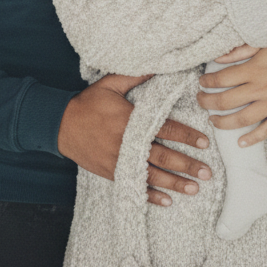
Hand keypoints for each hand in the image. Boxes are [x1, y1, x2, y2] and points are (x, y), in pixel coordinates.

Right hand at [57, 75, 212, 202]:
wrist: (59, 125)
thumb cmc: (87, 104)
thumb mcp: (109, 84)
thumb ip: (134, 76)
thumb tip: (157, 65)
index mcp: (130, 120)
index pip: (165, 129)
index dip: (186, 136)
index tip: (203, 143)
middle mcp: (127, 143)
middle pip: (163, 156)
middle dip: (187, 165)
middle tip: (206, 171)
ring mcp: (119, 161)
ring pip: (152, 175)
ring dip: (175, 183)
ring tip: (194, 188)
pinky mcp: (111, 172)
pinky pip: (135, 186)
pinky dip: (151, 196)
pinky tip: (167, 201)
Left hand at [197, 33, 266, 145]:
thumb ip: (241, 50)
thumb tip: (217, 58)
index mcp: (254, 68)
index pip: (220, 79)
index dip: (206, 82)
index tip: (200, 82)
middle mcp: (261, 88)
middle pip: (225, 101)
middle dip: (207, 103)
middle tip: (200, 101)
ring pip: (241, 119)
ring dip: (223, 123)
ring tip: (212, 120)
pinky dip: (253, 139)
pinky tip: (241, 143)